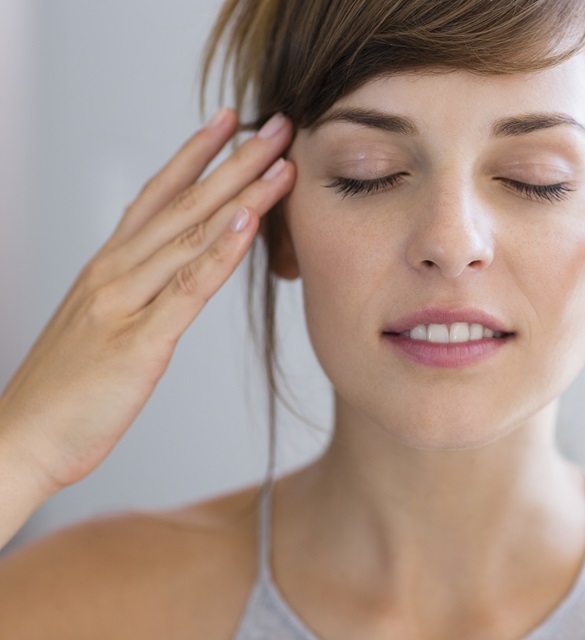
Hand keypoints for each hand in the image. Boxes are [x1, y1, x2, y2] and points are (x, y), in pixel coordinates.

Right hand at [0, 108, 294, 493]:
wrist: (21, 437)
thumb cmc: (66, 388)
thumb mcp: (102, 322)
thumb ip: (136, 290)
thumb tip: (173, 270)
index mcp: (107, 266)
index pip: (157, 194)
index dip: (194, 153)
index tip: (229, 120)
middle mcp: (115, 272)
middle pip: (184, 204)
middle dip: (234, 161)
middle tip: (276, 125)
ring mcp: (126, 302)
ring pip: (191, 236)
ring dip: (240, 195)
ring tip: (279, 162)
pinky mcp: (140, 341)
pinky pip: (188, 288)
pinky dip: (220, 252)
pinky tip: (248, 224)